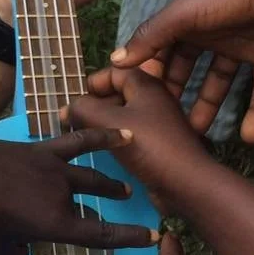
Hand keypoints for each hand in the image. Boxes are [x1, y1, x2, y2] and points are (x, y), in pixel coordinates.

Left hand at [0, 123, 158, 254]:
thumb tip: (22, 249)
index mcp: (55, 224)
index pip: (102, 235)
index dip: (130, 238)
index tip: (153, 237)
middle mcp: (62, 195)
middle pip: (96, 203)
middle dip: (116, 210)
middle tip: (132, 208)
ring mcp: (52, 168)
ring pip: (91, 175)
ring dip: (109, 182)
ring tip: (124, 186)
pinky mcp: (39, 149)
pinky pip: (74, 142)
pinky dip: (96, 137)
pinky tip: (117, 132)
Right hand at [67, 68, 212, 214]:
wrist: (186, 183)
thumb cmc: (148, 146)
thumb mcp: (108, 121)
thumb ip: (83, 109)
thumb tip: (68, 109)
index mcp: (147, 84)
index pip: (115, 71)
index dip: (93, 83)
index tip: (76, 100)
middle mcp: (157, 99)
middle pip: (121, 93)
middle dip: (98, 104)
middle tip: (77, 120)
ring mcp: (162, 123)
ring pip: (128, 116)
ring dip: (108, 123)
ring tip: (89, 136)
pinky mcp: (163, 145)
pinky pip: (137, 134)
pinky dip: (121, 138)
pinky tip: (111, 151)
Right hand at [109, 0, 253, 141]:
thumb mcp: (186, 13)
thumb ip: (152, 36)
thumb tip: (116, 61)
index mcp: (190, 20)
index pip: (163, 52)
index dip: (151, 75)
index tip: (139, 104)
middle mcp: (214, 34)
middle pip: (190, 71)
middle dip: (178, 97)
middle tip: (167, 126)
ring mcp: (244, 48)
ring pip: (222, 84)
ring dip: (211, 109)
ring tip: (199, 136)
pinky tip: (248, 138)